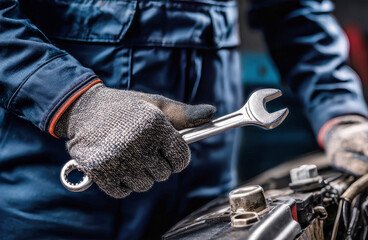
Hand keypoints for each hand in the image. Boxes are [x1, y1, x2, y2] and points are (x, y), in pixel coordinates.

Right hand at [54, 83, 215, 197]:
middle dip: (157, 164)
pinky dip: (121, 184)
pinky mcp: (100, 171)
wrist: (82, 108)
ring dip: (139, 175)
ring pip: (145, 185)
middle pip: (164, 174)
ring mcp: (118, 158)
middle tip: (142, 148)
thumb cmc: (126, 107)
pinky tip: (115, 165)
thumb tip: (212, 113)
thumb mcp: (156, 105)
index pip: (181, 159)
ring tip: (128, 155)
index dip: (177, 158)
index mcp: (156, 125)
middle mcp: (138, 143)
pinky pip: (123, 191)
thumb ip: (185, 113)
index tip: (168, 153)